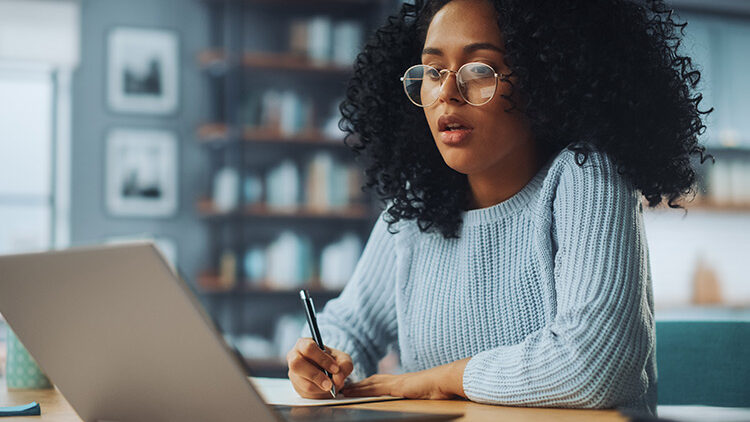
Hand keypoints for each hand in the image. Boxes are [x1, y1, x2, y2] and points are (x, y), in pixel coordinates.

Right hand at [287, 338, 352, 398]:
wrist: (329, 371)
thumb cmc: (333, 360)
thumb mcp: (343, 359)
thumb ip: (345, 365)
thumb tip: (337, 378)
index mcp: (304, 344)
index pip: (308, 348)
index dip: (322, 359)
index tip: (335, 369)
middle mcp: (294, 357)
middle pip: (297, 364)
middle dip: (315, 375)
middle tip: (329, 384)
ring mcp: (293, 372)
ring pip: (301, 382)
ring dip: (319, 387)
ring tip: (331, 387)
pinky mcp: (296, 386)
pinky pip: (305, 392)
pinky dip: (318, 393)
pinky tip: (324, 389)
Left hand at [340, 358, 468, 399]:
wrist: (445, 380)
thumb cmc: (439, 388)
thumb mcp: (423, 393)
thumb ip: (414, 394)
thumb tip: (412, 397)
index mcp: (401, 382)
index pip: (379, 383)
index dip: (366, 385)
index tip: (354, 387)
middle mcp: (396, 380)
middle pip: (372, 381)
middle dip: (358, 385)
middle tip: (343, 387)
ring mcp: (396, 381)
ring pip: (371, 384)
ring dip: (356, 387)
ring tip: (343, 390)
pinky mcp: (397, 386)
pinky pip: (376, 388)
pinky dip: (364, 390)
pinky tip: (354, 392)